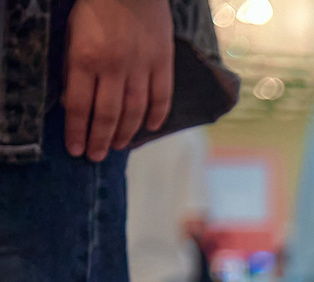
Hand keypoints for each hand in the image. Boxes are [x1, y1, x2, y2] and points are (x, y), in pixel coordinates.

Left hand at [64, 0, 173, 161]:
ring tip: (118, 147)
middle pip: (107, 114)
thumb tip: (74, 100)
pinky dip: (156, 115)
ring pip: (134, 110)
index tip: (75, 149)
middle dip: (100, 139)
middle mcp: (113, 67)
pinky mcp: (163, 62)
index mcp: (85, 57)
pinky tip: (149, 127)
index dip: (76, 130)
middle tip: (96, 156)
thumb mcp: (72, 33)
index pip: (78, 104)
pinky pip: (161, 96)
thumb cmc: (96, 7)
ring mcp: (141, 66)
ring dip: (125, 132)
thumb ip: (74, 66)